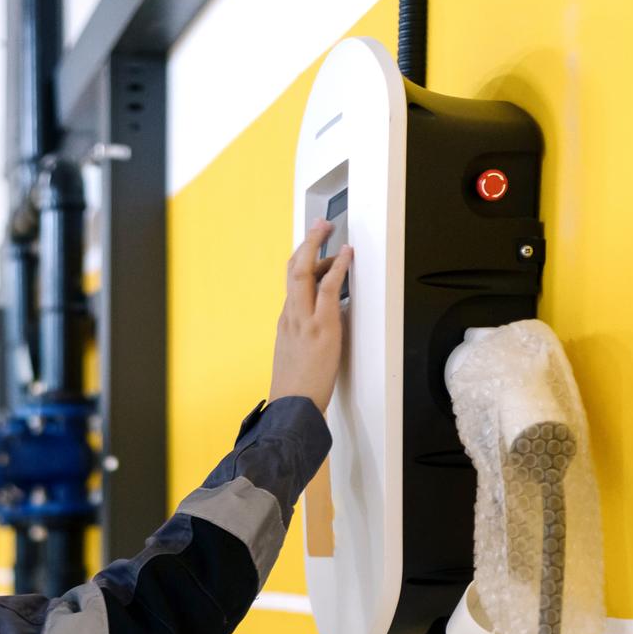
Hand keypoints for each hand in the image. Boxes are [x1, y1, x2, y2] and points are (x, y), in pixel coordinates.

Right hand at [268, 218, 352, 414]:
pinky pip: (328, 288)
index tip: (313, 249)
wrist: (292, 408)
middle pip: (293, 270)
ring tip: (329, 230)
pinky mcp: (320, 327)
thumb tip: (324, 327)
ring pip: (305, 272)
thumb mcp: (294, 358)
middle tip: (318, 226)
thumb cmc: (296, 390)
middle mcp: (290, 317)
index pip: (291, 285)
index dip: (302, 262)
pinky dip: (338, 266)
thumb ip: (305, 338)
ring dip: (317, 245)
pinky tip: (347, 254)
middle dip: (306, 243)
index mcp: (285, 324)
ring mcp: (303, 320)